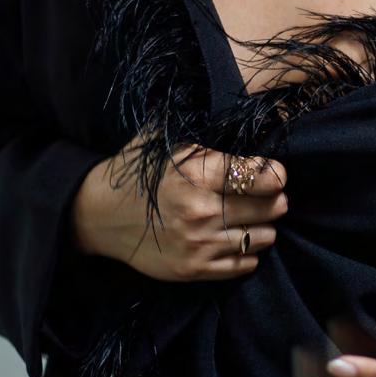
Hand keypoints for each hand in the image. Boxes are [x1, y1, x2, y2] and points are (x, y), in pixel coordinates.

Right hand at [69, 137, 288, 281]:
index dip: (276, 174)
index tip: (275, 173)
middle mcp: (201, 209)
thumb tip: (238, 107)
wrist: (99, 216)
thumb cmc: (138, 174)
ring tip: (248, 216)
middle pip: (271, 207)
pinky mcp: (194, 269)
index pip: (262, 176)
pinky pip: (245, 263)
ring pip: (263, 237)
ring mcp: (198, 243)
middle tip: (266, 195)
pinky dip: (248, 251)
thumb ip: (201, 127)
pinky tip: (234, 237)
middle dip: (274, 199)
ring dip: (263, 226)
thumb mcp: (163, 142)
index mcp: (196, 173)